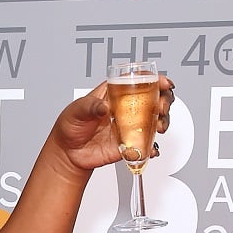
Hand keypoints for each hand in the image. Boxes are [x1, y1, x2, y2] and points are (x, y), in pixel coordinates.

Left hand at [50, 74, 175, 172]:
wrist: (67, 152)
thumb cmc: (70, 126)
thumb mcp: (76, 110)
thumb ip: (89, 106)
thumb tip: (103, 107)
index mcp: (113, 94)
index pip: (138, 81)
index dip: (154, 79)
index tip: (164, 83)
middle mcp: (125, 109)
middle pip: (154, 99)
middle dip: (164, 100)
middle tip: (161, 107)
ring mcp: (129, 126)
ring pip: (155, 120)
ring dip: (163, 121)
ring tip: (159, 126)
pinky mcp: (130, 143)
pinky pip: (147, 144)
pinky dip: (152, 146)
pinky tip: (150, 147)